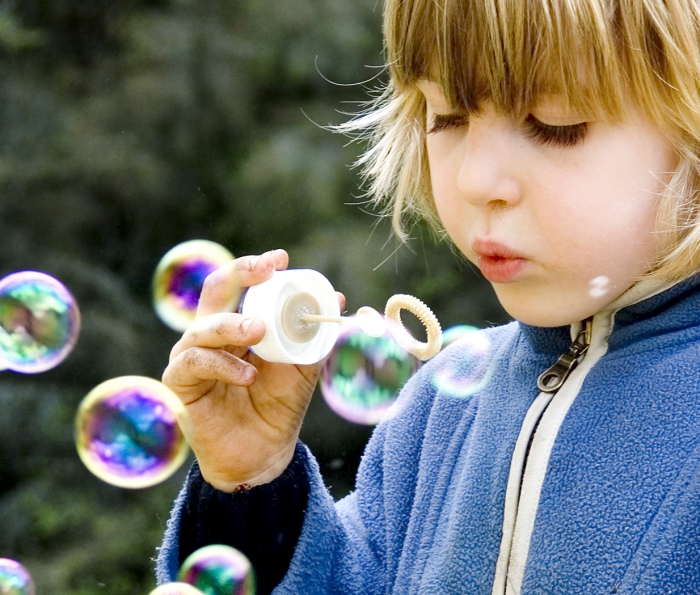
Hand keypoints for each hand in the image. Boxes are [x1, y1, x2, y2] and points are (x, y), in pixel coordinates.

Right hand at [162, 249, 344, 490]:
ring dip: (232, 324)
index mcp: (239, 325)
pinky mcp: (180, 384)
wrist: (264, 455)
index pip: (241, 285)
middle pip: (215, 290)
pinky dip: (223, 364)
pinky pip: (194, 363)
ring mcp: (192, 357)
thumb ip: (312, 336)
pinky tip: (248, 375)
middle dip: (240, 274)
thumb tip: (337, 298)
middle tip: (266, 270)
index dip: (255, 267)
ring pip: (202, 327)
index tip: (280, 259)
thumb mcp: (301, 367)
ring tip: (258, 331)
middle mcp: (212, 334)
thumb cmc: (278, 407)